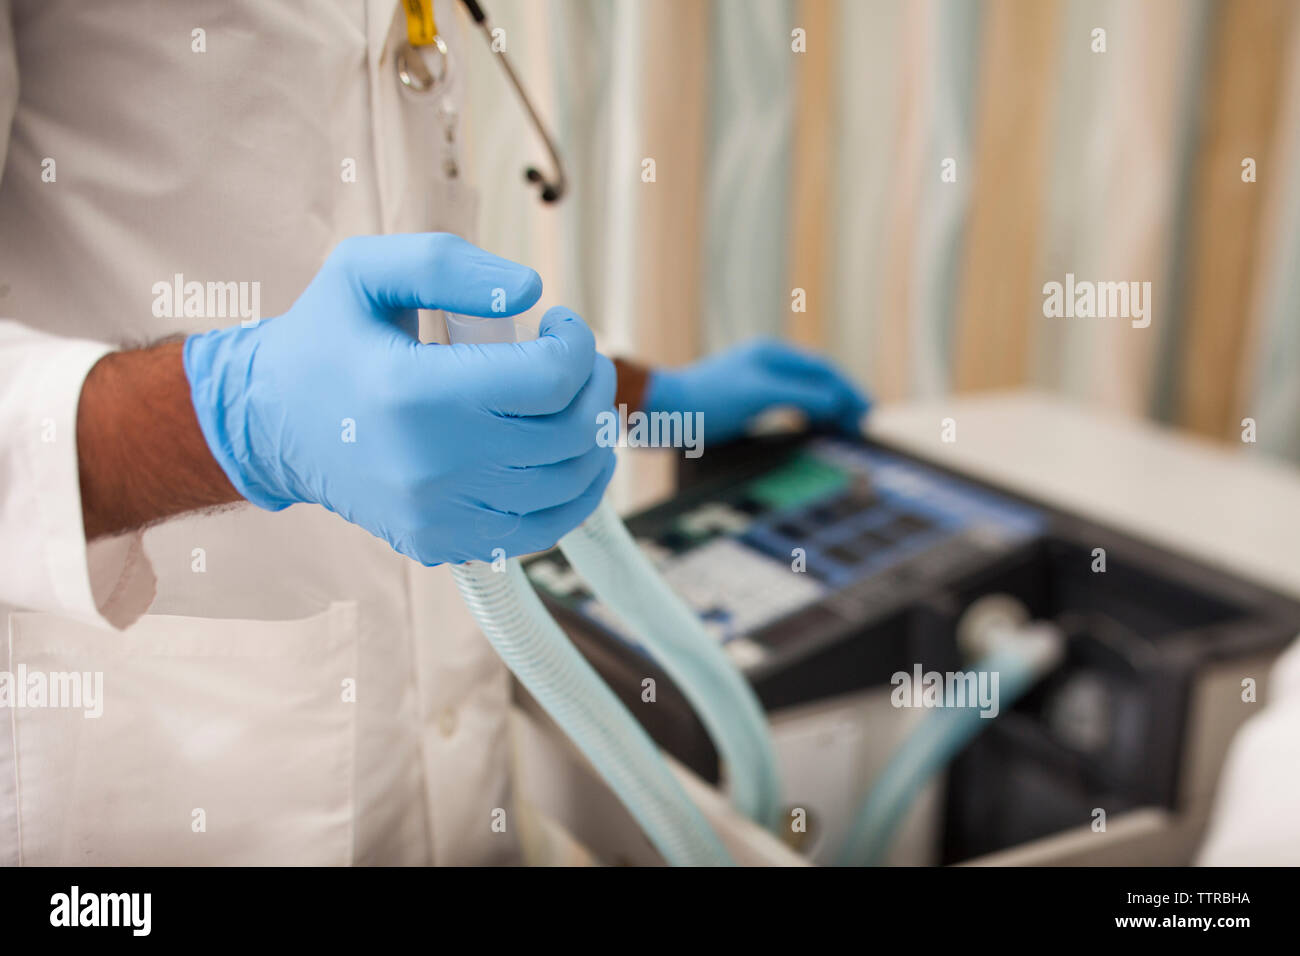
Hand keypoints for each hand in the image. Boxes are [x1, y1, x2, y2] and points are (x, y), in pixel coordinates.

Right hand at [182, 233, 615, 564]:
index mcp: (413, 393)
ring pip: (566, 487)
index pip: (547, 380)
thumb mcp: (364, 271)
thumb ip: (446, 266)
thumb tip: (532, 290)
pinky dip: (571, 493)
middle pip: (567, 435)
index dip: (575, 345)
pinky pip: (541, 529)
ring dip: (592, 439)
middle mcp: (430, 465)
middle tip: (580, 361)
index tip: (558, 325)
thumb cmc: (324, 340)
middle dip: (594, 387)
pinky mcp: (442, 543)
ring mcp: (438, 515)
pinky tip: (566, 456)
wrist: (269, 426)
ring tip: (576, 403)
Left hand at [643, 338, 869, 444]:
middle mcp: (765, 362)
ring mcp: (753, 380)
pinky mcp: (742, 400)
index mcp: (772, 355)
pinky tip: (809, 430)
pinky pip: (786, 404)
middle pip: (816, 379)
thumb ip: (801, 396)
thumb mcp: (760, 396)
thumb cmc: (705, 402)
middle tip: (863, 425)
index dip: (849, 391)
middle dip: (842, 399)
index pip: (823, 370)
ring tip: (845, 429)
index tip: (869, 413)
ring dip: (826, 408)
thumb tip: (838, 403)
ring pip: (802, 392)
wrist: (661, 412)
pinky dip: (806, 415)